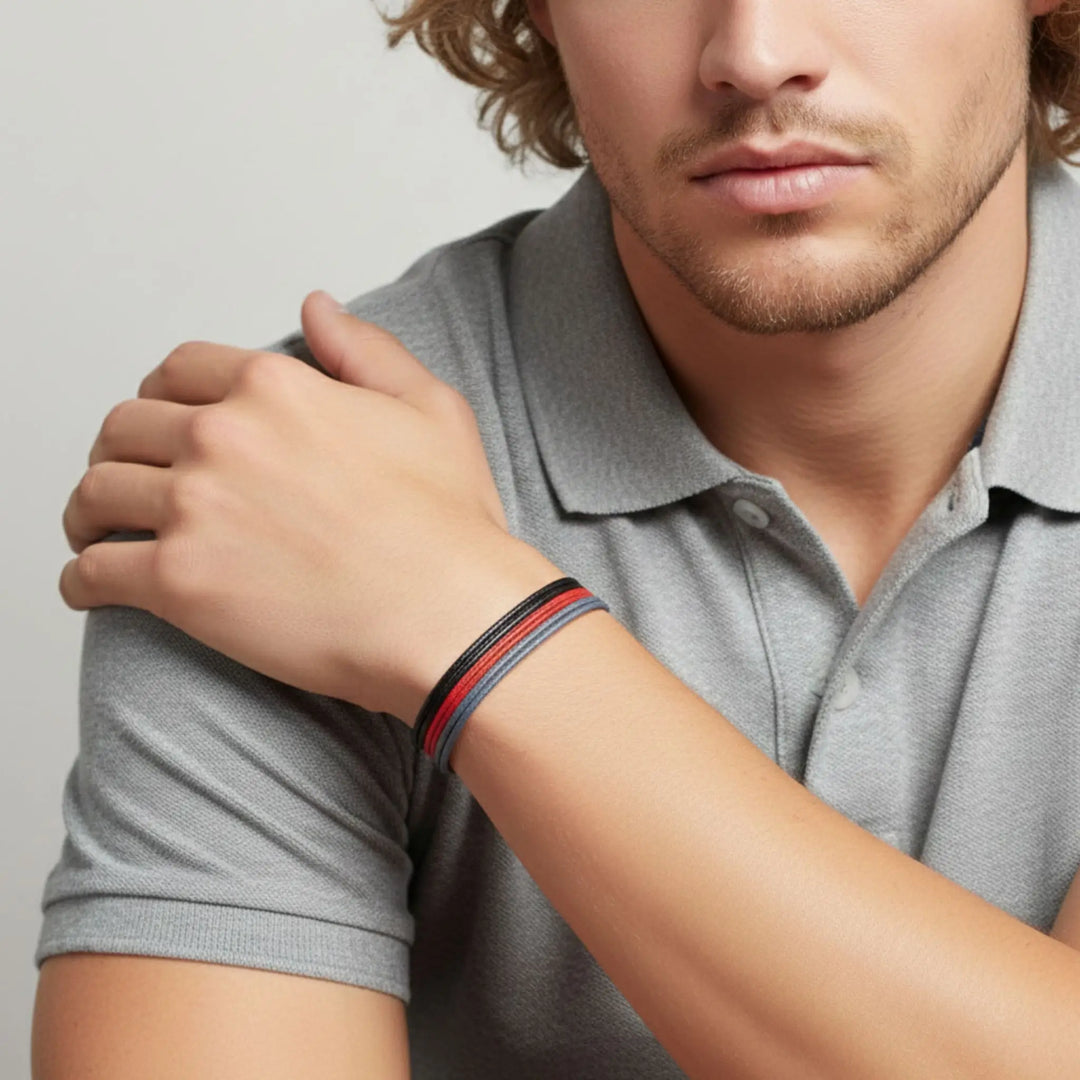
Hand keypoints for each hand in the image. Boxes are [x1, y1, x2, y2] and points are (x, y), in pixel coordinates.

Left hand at [59, 290, 561, 723]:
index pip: (178, 370)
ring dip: (88, 510)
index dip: (161, 394)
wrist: (449, 615)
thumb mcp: (431, 408)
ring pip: (97, 493)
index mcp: (275, 387)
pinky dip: (82, 579)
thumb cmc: (448, 525)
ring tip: (97, 530)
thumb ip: (365, 349)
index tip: (161, 421)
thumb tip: (315, 306)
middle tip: (126, 476)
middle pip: (125, 426)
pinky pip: (94, 571)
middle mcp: (223, 436)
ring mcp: (195, 507)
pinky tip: (93, 584)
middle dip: (119, 450)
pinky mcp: (179, 581)